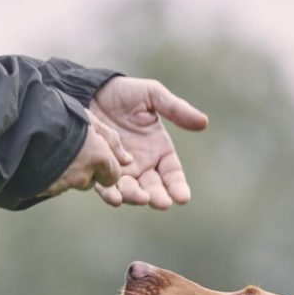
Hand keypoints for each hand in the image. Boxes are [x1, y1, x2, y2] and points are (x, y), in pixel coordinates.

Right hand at [44, 110, 131, 196]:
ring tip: (55, 151)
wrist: (25, 125)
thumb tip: (128, 159)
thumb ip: (111, 139)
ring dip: (68, 172)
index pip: (113, 176)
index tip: (97, 157)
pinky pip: (54, 186)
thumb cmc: (60, 116)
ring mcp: (64, 184)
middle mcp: (84, 176)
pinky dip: (52, 176)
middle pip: (92, 181)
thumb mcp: (90, 120)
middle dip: (86, 170)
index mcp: (98, 158)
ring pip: (73, 183)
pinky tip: (44, 159)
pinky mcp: (46, 189)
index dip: (106, 167)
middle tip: (73, 151)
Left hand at [89, 77, 207, 209]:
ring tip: (141, 199)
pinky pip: (106, 187)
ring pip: (131, 191)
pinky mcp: (100, 170)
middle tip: (161, 203)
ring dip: (136, 197)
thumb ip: (175, 109)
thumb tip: (204, 122)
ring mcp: (122, 171)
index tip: (183, 197)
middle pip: (153, 187)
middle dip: (158, 197)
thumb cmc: (124, 92)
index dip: (178, 186)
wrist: (89, 91)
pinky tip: (115, 197)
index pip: (172, 174)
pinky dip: (111, 194)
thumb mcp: (152, 95)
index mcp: (160, 150)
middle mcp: (143, 165)